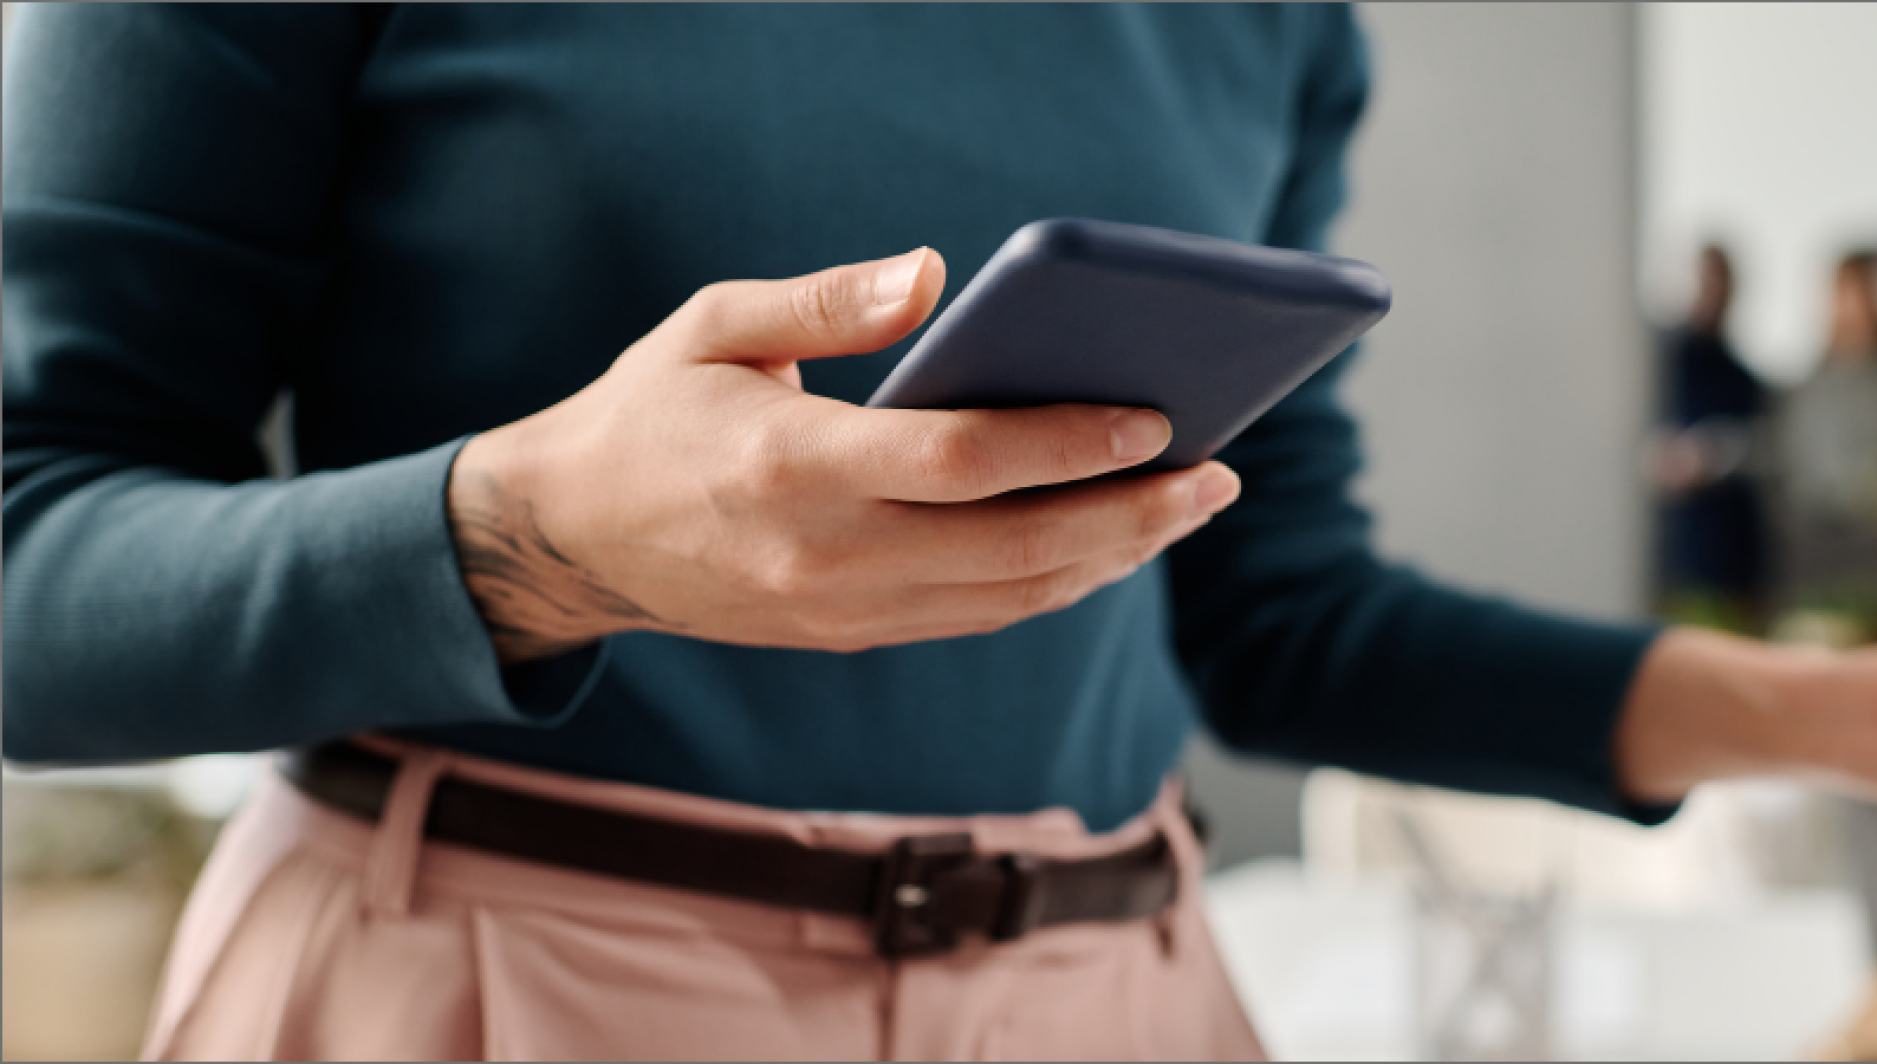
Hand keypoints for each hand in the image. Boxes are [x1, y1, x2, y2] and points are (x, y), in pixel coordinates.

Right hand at [446, 249, 1240, 662]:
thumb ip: (826, 300)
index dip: (1069, 444)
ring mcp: (841, 611)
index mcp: (791, 466)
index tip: (1156, 418)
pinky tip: (1112, 541)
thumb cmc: (651, 411)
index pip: (962, 463)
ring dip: (1113, 557)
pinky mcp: (853, 636)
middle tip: (1218, 476)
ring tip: (1188, 505)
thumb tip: (938, 275)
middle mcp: (825, 556)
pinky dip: (1058, 583)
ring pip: (1011, 598)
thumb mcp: (714, 326)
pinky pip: (980, 616)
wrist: (570, 540)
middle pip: (1015, 549)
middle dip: (1132, 516)